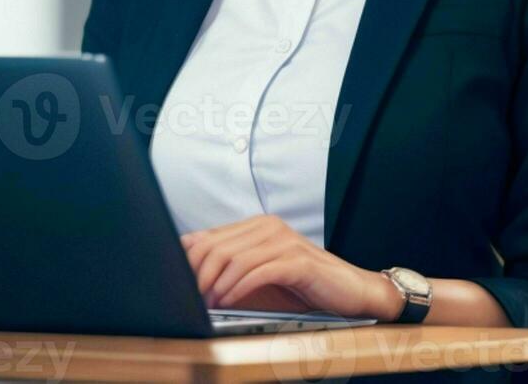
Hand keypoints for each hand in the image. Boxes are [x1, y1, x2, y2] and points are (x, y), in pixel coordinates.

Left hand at [179, 213, 385, 316]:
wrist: (350, 291)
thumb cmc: (303, 287)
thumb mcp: (260, 276)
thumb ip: (232, 270)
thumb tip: (193, 278)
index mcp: (255, 226)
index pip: (208, 237)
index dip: (188, 261)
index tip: (178, 285)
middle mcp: (267, 227)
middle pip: (217, 247)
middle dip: (198, 275)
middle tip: (190, 298)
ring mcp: (283, 241)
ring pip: (235, 258)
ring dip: (216, 284)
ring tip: (207, 302)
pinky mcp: (297, 260)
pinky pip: (259, 271)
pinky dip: (239, 288)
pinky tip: (229, 300)